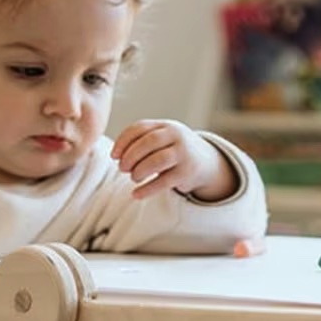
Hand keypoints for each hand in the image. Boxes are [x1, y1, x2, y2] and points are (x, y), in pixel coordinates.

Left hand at [112, 120, 235, 201]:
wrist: (206, 163)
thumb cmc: (174, 151)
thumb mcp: (162, 140)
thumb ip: (142, 142)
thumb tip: (117, 156)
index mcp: (166, 126)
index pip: (140, 128)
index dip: (123, 141)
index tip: (114, 156)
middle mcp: (176, 136)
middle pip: (148, 142)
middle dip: (131, 156)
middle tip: (122, 168)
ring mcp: (184, 154)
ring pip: (157, 161)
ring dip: (139, 171)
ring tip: (133, 178)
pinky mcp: (187, 173)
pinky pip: (164, 182)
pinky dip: (147, 189)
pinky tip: (136, 194)